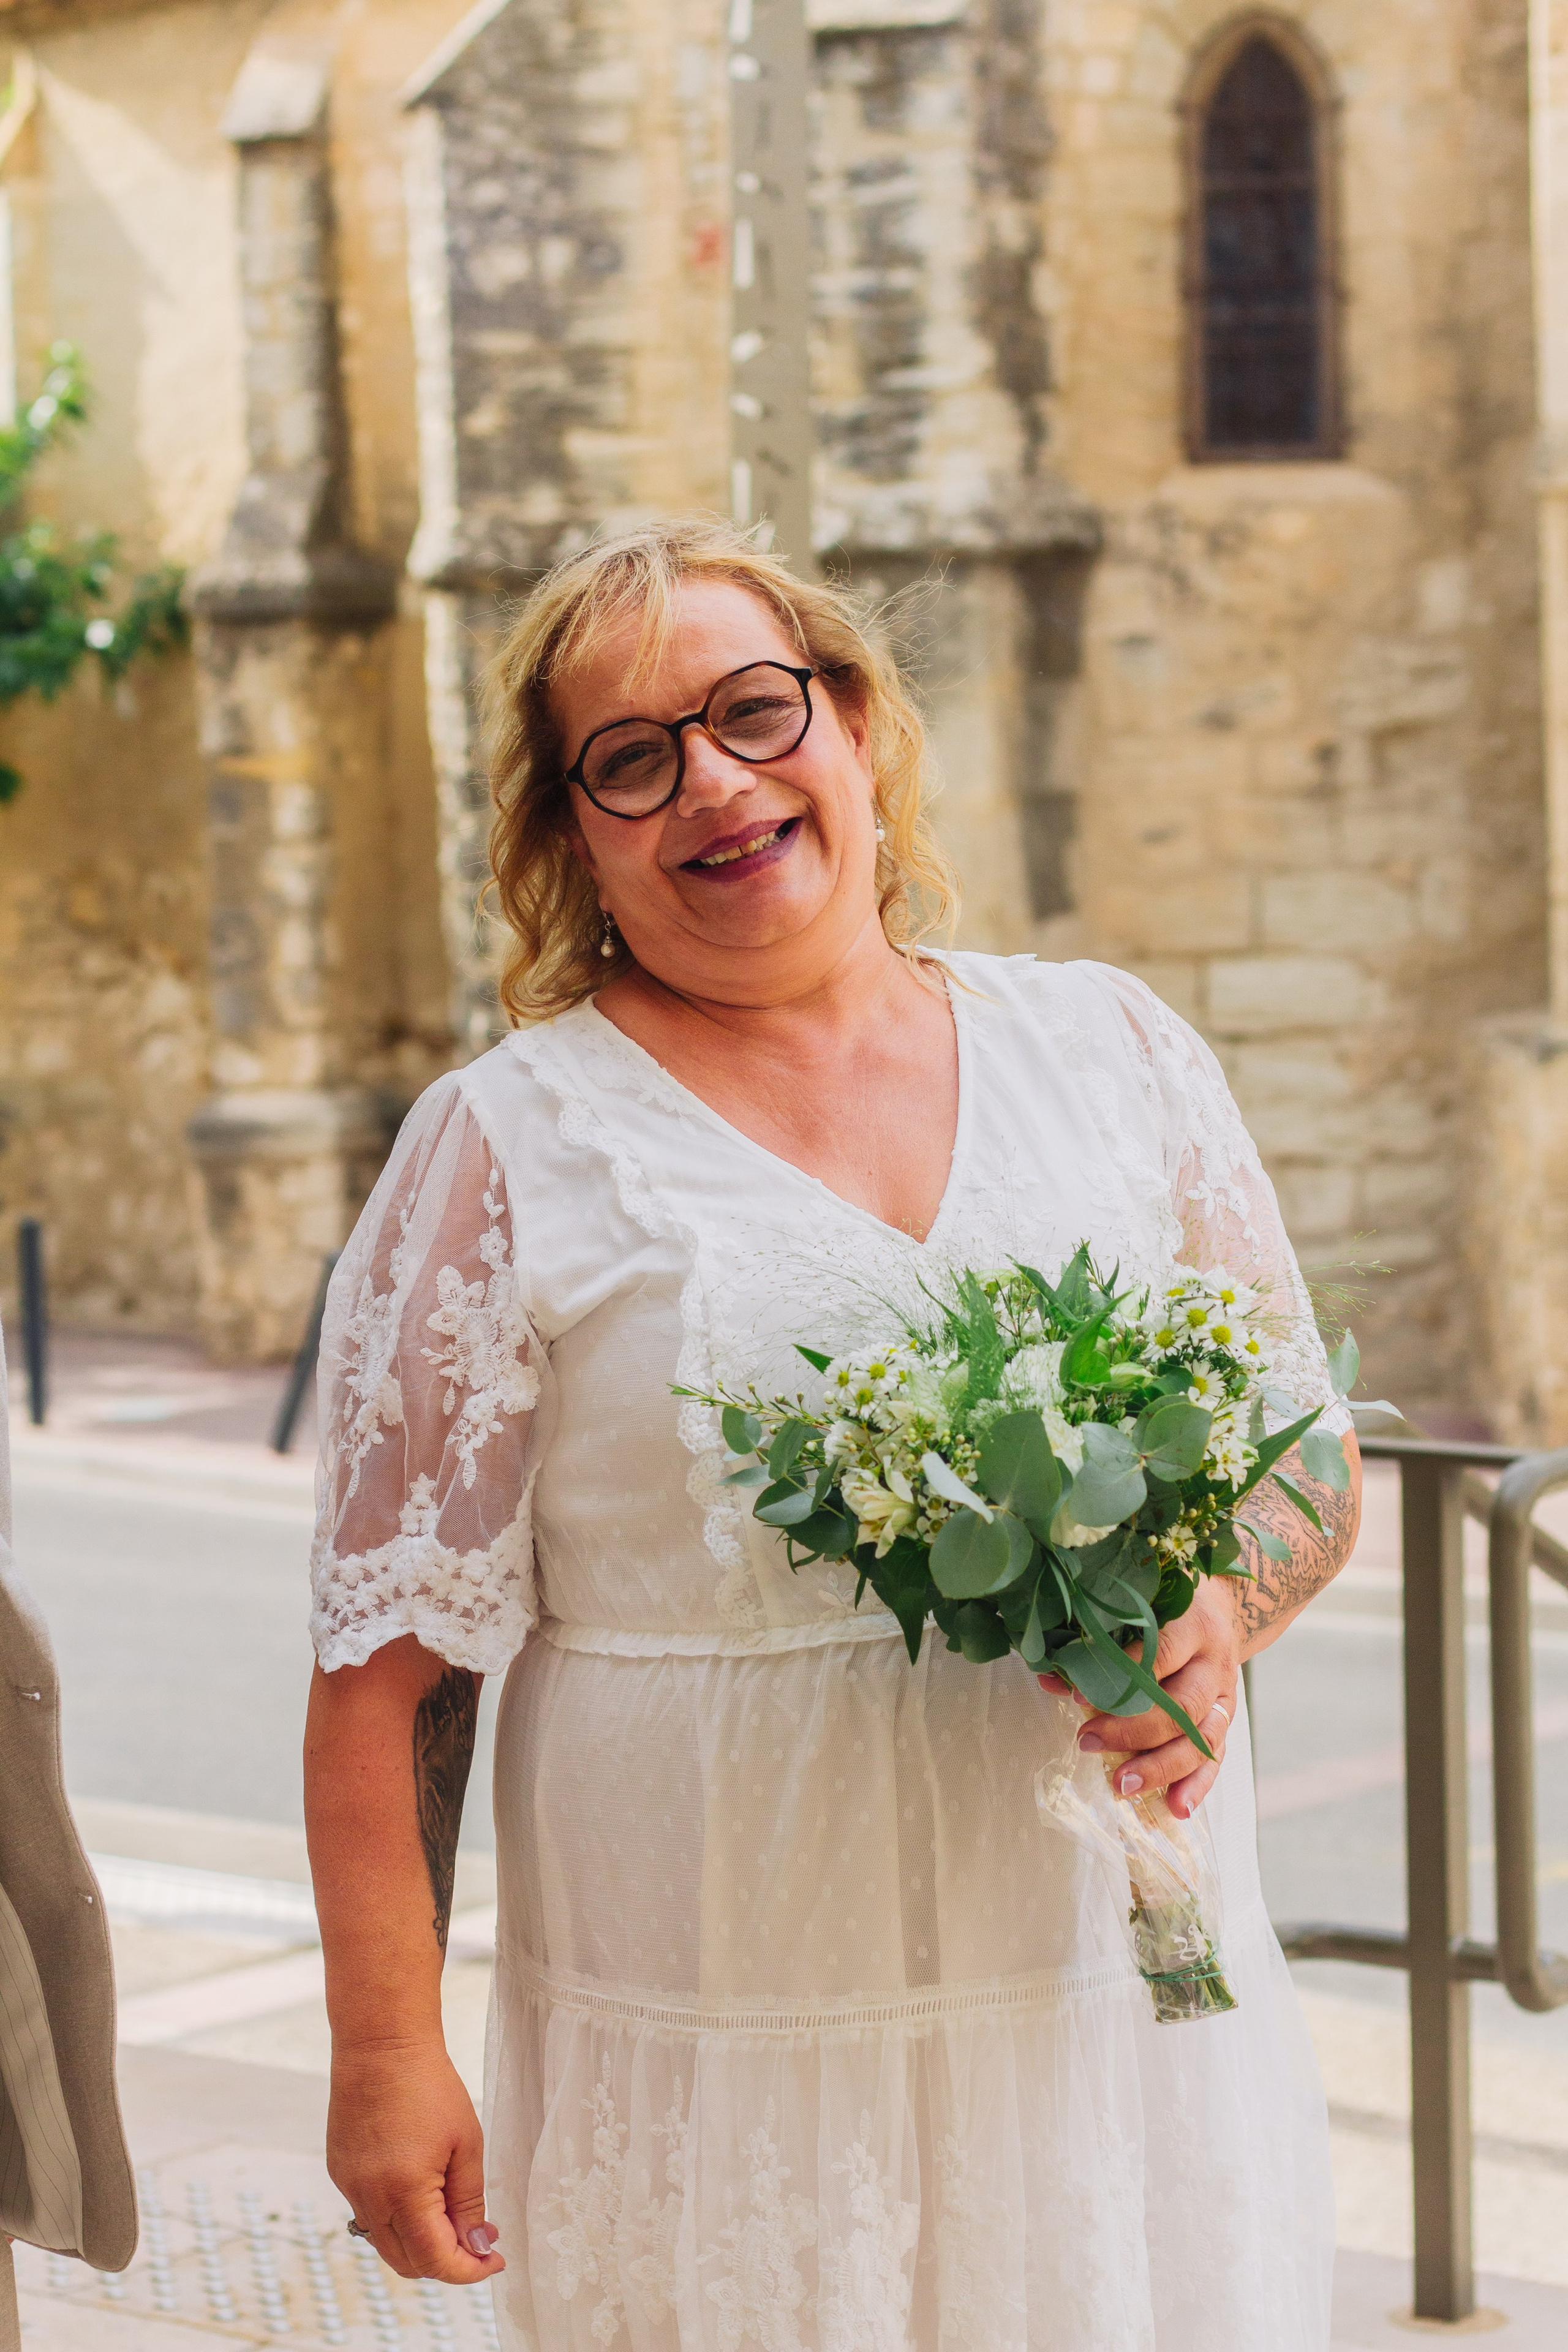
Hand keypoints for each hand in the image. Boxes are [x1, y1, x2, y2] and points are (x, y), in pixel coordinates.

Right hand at [327, 2040, 503, 2283]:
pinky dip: (398, 2220)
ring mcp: (349, 2187)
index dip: (468, 2271)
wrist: (382, 2044)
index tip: (494, 2261)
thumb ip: (470, 2202)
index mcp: (403, 2193)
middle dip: (446, 2262)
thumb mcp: (466, 2143)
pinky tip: (423, 2191)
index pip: (434, 2261)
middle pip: (406, 2264)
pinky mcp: (340, 2172)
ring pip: (386, 2243)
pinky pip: (369, 2215)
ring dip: (420, 2243)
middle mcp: (368, 2199)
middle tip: (479, 2239)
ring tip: (455, 2214)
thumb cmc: (429, 2086)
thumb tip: (476, 2246)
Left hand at [1039, 1577, 1240, 1818]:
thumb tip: (1051, 1677)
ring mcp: (1225, 1693)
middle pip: (1181, 1705)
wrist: (1221, 1605)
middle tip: (1087, 1743)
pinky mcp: (1227, 1717)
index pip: (1161, 1653)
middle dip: (1133, 1731)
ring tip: (1121, 1785)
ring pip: (1201, 1737)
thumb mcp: (1137, 1607)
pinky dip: (1197, 1785)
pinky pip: (1216, 1756)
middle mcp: (1214, 1662)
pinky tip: (1176, 1808)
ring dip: (1161, 1767)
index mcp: (1193, 1624)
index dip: (1121, 1676)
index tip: (1079, 1695)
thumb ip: (1099, 1640)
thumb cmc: (1165, 1602)